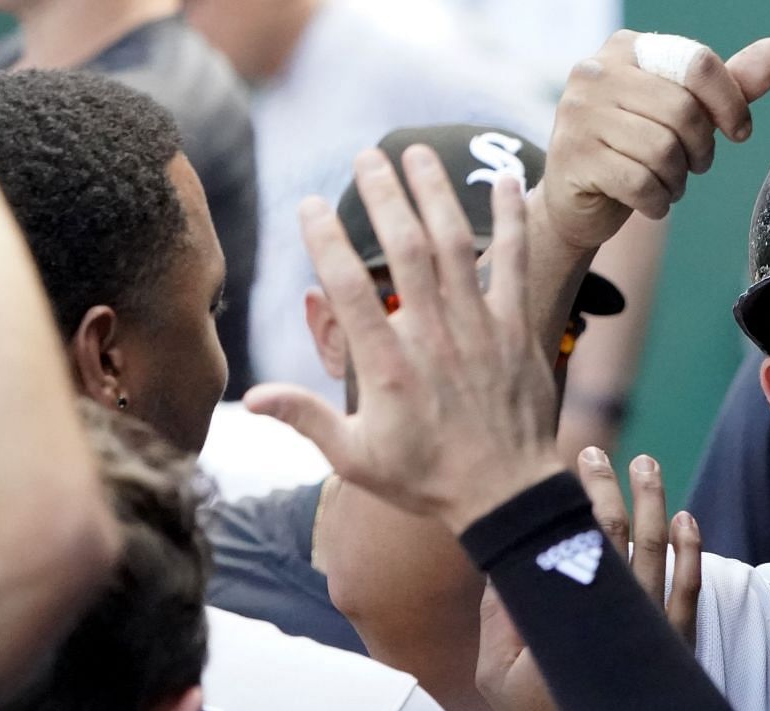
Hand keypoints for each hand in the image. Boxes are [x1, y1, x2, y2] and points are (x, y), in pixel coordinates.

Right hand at [245, 146, 553, 532]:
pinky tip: (503, 181)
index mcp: (386, 366)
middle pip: (403, 247)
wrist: (507, 497)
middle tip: (366, 157)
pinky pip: (516, 264)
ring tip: (415, 154)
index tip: (308, 204)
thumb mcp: (357, 458)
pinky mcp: (516, 330)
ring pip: (454, 245)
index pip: (346, 286)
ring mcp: (478, 329)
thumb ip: (305, 418)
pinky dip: (510, 220)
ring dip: (435, 193)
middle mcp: (431, 337)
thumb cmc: (428, 480)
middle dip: (382, 195)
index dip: (324, 239)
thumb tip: (252, 397)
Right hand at [476, 448, 701, 710]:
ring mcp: (653, 627)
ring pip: (659, 551)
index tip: (568, 461)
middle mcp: (619, 611)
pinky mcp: (676, 645)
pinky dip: (692, 552)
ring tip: (647, 465)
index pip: (579, 538)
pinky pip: (690, 590)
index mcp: (574, 612)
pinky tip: (689, 521)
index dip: (576, 497)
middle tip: (596, 454)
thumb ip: (503, 615)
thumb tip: (506, 558)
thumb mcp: (498, 671)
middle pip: (619, 534)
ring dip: (654, 504)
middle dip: (608, 488)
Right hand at [541, 31, 769, 250]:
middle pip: (683, 110)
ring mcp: (579, 113)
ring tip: (667, 183)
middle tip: (694, 166)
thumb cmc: (637, 148)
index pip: (697, 64)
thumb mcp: (685, 113)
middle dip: (701, 149)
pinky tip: (651, 202)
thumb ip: (729, 85)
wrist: (579, 200)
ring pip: (662, 150)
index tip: (740, 132)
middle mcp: (596, 71)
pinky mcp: (573, 157)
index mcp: (628, 49)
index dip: (731, 103)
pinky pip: (640, 183)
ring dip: (677, 180)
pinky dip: (657, 202)